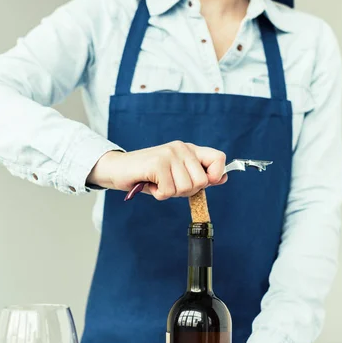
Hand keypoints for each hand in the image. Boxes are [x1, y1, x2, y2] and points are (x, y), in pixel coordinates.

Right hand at [87, 142, 226, 199]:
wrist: (118, 170)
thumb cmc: (148, 175)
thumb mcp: (176, 175)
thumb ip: (198, 175)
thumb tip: (223, 178)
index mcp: (189, 149)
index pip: (218, 158)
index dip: (216, 175)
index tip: (206, 183)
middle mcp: (181, 148)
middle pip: (201, 182)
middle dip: (185, 191)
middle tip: (169, 185)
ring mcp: (169, 154)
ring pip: (185, 188)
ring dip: (170, 193)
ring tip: (158, 183)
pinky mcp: (157, 163)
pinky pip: (168, 191)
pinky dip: (159, 195)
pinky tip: (150, 184)